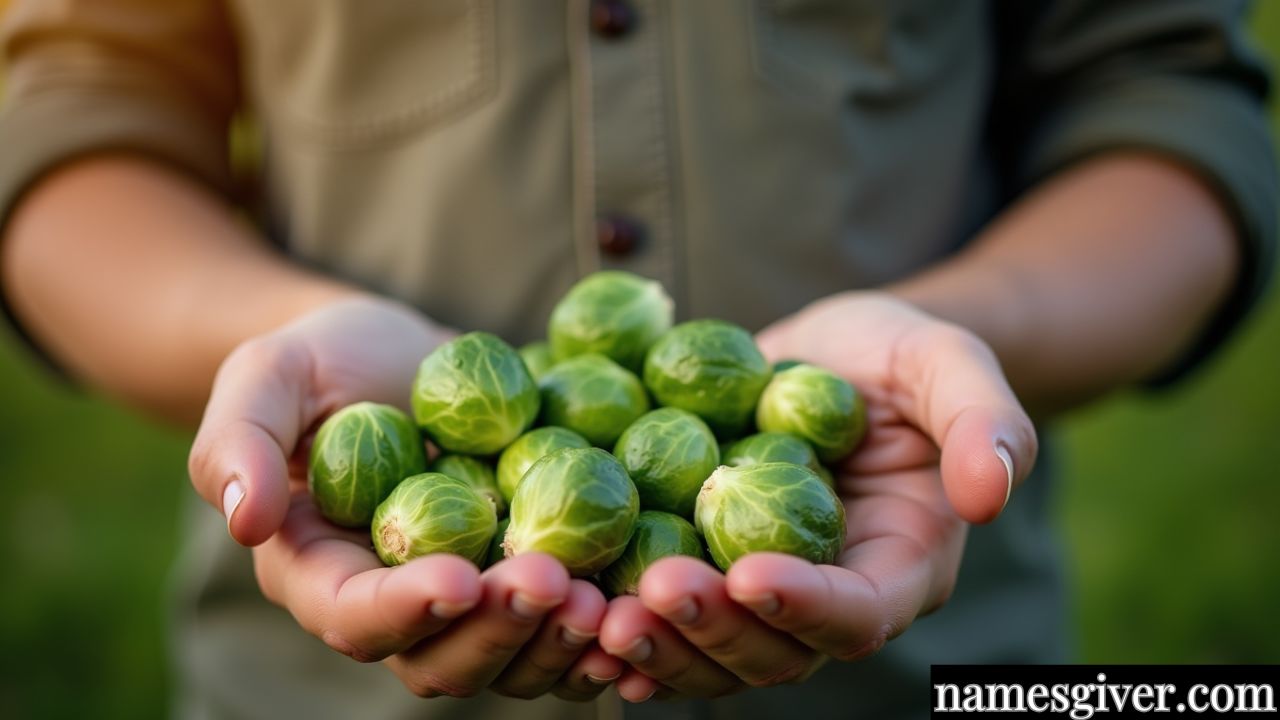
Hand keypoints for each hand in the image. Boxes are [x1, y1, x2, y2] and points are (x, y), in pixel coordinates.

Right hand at [187, 296, 622, 699]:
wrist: (398, 354)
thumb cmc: (322, 358)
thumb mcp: (267, 374)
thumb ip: (239, 439)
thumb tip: (243, 517)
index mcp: (323, 574)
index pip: (355, 618)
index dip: (406, 610)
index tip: (459, 578)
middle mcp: (397, 605)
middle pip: (443, 657)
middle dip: (499, 631)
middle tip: (552, 583)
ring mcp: (469, 596)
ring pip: (512, 656)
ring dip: (559, 640)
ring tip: (604, 597)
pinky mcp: (525, 574)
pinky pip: (563, 623)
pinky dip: (602, 629)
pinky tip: (644, 604)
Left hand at [598, 292, 1037, 700]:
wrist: (836, 358)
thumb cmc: (901, 357)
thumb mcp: (950, 364)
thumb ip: (985, 422)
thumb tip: (989, 493)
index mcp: (899, 565)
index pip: (859, 612)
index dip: (807, 604)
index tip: (750, 573)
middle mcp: (827, 596)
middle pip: (776, 651)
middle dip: (714, 629)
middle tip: (653, 591)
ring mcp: (762, 590)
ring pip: (714, 652)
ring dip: (656, 644)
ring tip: (595, 615)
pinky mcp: (708, 568)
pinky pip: (668, 619)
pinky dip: (626, 629)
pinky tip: (575, 620)